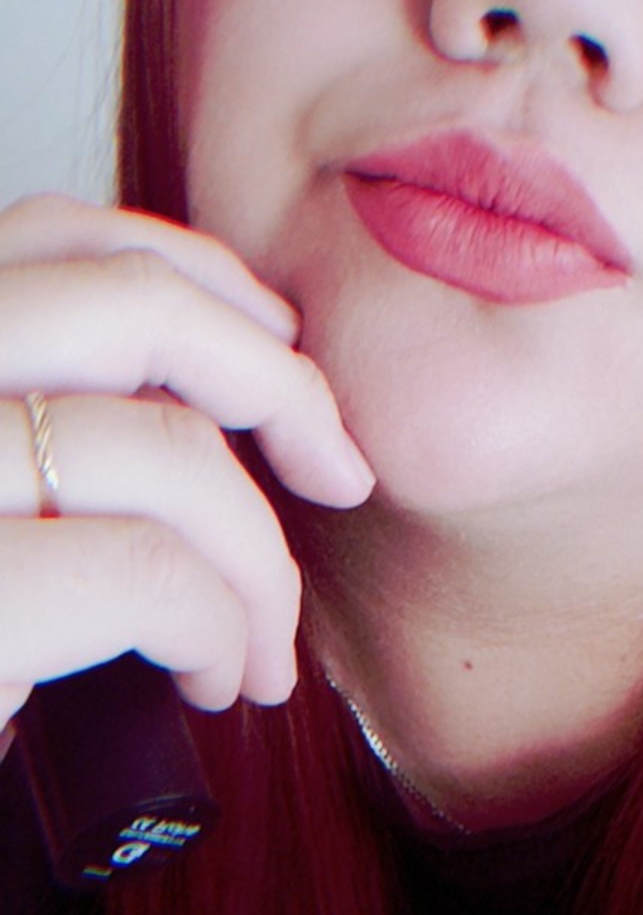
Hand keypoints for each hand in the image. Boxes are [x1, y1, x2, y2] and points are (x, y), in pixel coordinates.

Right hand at [0, 195, 373, 726]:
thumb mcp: (1, 506)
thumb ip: (47, 426)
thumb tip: (211, 401)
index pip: (54, 236)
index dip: (199, 281)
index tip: (280, 359)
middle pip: (133, 306)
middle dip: (279, 386)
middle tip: (337, 474)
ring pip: (167, 450)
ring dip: (261, 560)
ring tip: (259, 644)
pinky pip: (153, 577)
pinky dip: (221, 630)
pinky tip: (213, 679)